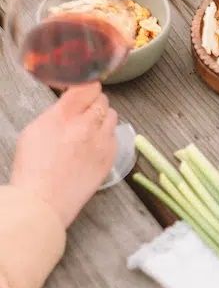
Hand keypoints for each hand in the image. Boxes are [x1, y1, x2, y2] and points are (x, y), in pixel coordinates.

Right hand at [11, 84, 117, 227]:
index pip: (88, 85)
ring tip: (88, 129)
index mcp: (64, 116)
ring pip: (112, 115)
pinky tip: (93, 145)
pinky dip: (106, 136)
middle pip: (102, 99)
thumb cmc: (33, 169)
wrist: (43, 201)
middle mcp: (87, 126)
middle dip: (93, 102)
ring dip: (102, 117)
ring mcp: (102, 142)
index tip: (82, 90)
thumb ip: (57, 112)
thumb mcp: (34, 130)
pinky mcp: (110, 157)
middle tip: (82, 111)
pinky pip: (115, 136)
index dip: (85, 85)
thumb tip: (70, 102)